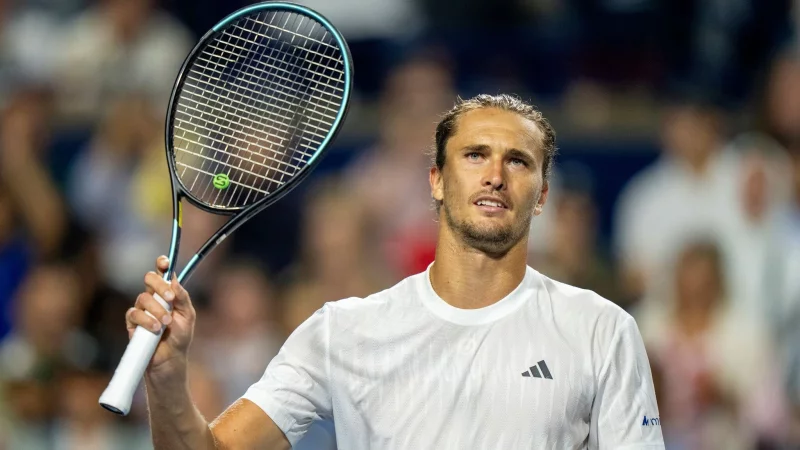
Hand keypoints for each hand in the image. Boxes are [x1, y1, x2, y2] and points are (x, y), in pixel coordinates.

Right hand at [126, 256, 195, 375]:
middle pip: (149, 278)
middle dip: (159, 285)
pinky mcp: (132, 323)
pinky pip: (134, 314)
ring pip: (143, 298)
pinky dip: (146, 319)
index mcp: (168, 293)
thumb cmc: (180, 337)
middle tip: (169, 298)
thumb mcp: (187, 316)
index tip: (165, 262)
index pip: (163, 274)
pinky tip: (155, 328)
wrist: (170, 359)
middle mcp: (153, 298)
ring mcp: (142, 309)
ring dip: (157, 309)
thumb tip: (174, 280)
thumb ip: (182, 298)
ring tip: (166, 323)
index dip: (162, 264)